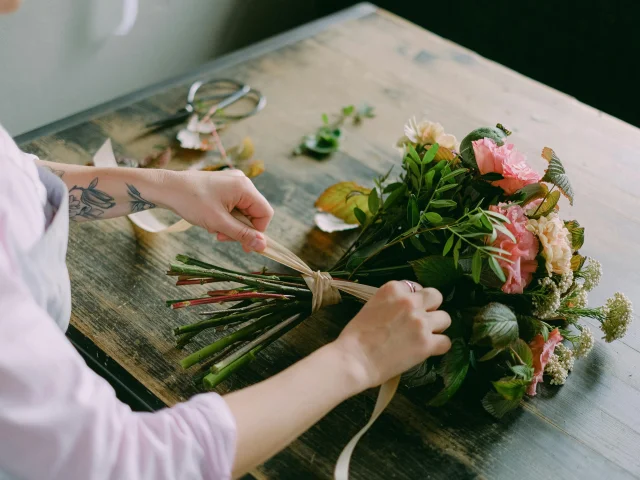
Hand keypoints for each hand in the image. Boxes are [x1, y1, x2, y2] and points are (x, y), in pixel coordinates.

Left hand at [162, 169, 273, 251]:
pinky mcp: (223, 186)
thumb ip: (242, 234)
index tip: (244, 245)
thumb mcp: (219, 222)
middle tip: (222, 237)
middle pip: (253, 213)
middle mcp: (242, 182)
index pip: (265, 213)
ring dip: (231, 225)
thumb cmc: (191, 202)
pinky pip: (233, 205)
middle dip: (240, 229)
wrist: (167, 188)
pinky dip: (225, 217)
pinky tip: (211, 220)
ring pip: (242, 211)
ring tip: (214, 228)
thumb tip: (263, 246)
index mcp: (244, 187)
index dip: (257, 231)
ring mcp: (232, 182)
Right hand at [332, 280, 451, 391]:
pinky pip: (446, 341)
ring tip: (424, 337)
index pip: (415, 287)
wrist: (354, 359)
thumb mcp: (371, 307)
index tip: (408, 310)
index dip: (414, 300)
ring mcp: (420, 322)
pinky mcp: (426, 343)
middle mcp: (409, 302)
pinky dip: (438, 347)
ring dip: (437, 327)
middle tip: (421, 321)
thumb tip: (404, 310)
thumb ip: (390, 303)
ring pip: (445, 318)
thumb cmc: (355, 337)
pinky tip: (427, 351)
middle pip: (435, 296)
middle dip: (430, 308)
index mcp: (393, 289)